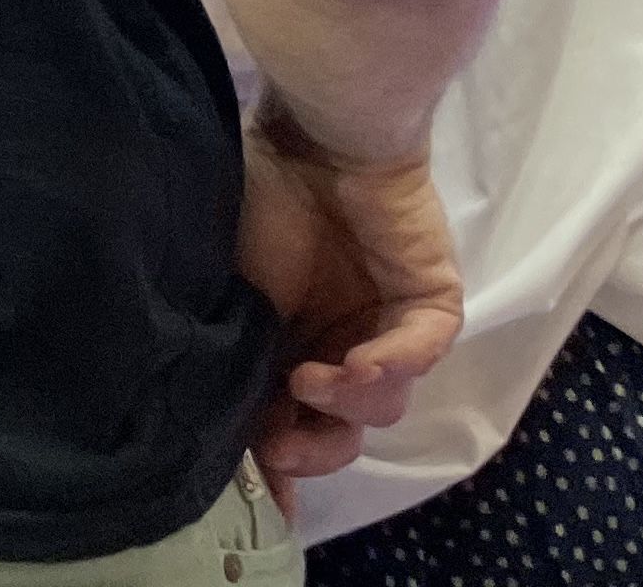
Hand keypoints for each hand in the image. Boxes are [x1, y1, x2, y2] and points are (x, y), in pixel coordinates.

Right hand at [233, 103, 464, 512]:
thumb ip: (228, 358)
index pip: (289, 421)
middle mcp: (338, 338)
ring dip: (347, 403)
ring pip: (382, 402)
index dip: (279, 465)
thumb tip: (212, 430)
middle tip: (284, 446)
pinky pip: (421, 350)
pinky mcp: (430, 300)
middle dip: (314, 448)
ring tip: (314, 378)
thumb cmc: (253, 198)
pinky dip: (392, 363)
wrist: (307, 134)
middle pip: (341, 428)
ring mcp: (388, 322)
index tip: (262, 507)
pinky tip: (360, 362)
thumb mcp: (228, 292)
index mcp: (286, 338)